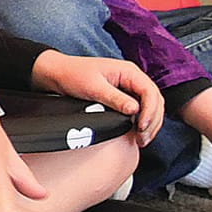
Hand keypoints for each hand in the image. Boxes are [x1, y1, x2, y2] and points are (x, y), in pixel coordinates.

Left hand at [28, 50, 164, 144]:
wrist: (57, 73)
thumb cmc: (73, 75)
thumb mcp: (93, 87)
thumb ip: (115, 98)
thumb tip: (135, 110)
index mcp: (129, 71)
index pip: (150, 92)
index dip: (150, 111)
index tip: (142, 126)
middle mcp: (132, 78)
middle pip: (155, 101)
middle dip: (153, 121)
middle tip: (143, 138)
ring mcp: (128, 87)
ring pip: (149, 107)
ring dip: (149, 124)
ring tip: (142, 140)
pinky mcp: (122, 96)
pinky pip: (139, 110)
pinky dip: (141, 122)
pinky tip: (136, 133)